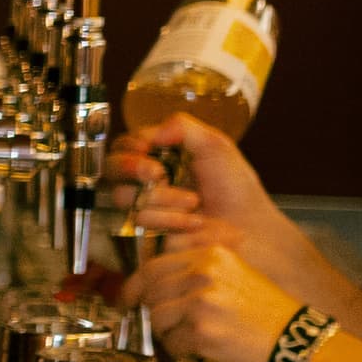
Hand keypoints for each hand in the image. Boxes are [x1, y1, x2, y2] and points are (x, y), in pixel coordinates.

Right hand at [110, 115, 290, 261]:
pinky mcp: (144, 233)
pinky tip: (192, 222)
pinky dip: (168, 219)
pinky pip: (139, 221)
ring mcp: (144, 208)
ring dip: (162, 198)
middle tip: (157, 173)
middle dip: (131, 168)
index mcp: (159, 156)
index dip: (129, 146)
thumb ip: (182, 128)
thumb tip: (151, 134)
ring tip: (194, 203)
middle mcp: (145, 181)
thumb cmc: (236, 189)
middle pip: (111, 169)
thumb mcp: (216, 146)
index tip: (145, 148)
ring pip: (125, 196)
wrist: (250, 229)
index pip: (124, 145)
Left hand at [122, 242, 305, 361]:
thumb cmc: (267, 316)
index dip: (134, 287)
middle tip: (168, 328)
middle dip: (154, 314)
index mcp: (210, 255)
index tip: (127, 300)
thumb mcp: (233, 278)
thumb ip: (192, 276)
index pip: (152, 267)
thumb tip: (145, 288)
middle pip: (149, 294)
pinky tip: (209, 349)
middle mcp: (204, 273)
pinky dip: (184, 352)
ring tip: (200, 337)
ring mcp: (202, 301)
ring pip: (156, 319)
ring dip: (170, 334)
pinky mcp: (202, 330)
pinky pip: (171, 344)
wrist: (299, 343)